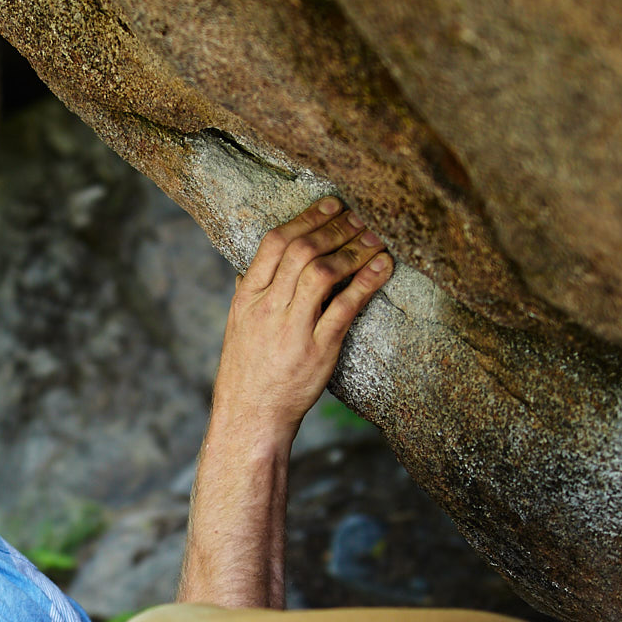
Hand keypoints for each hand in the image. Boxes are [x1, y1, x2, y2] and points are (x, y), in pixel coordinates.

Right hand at [211, 197, 392, 439]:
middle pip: (302, 251)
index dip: (306, 218)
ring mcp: (292, 329)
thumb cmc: (247, 370)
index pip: (274, 243)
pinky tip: (383, 266)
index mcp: (247, 298)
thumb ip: (249, 292)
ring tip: (374, 237)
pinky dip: (367, 281)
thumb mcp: (238, 326)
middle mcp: (268, 308)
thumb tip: (252, 265)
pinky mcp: (318, 351)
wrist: (251, 416)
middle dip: (335, 227)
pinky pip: (345, 307)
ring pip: (323, 273)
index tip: (331, 204)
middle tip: (360, 217)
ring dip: (353, 249)